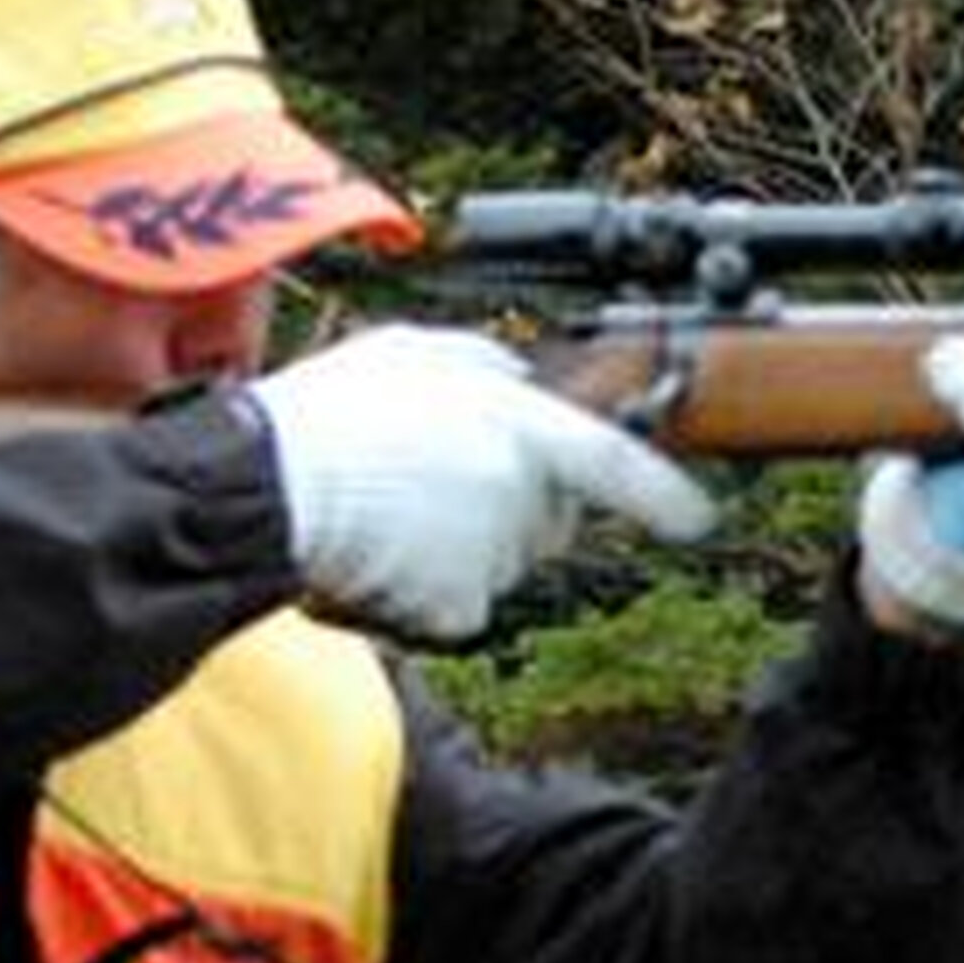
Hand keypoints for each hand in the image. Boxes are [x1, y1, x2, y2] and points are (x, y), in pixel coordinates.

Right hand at [251, 327, 715, 639]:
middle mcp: (520, 491)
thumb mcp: (411, 355)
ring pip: (501, 563)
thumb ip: (484, 367)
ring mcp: (493, 552)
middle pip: (549, 521)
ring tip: (389, 513)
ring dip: (460, 548)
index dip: (664, 494)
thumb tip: (518, 378)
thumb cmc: (328, 416)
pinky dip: (427, 593)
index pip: (615, 464)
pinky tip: (383, 558)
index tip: (698, 517)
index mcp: (516, 424)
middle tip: (430, 484)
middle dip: (513, 509)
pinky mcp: (460, 604)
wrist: (265, 483)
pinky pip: (461, 607)